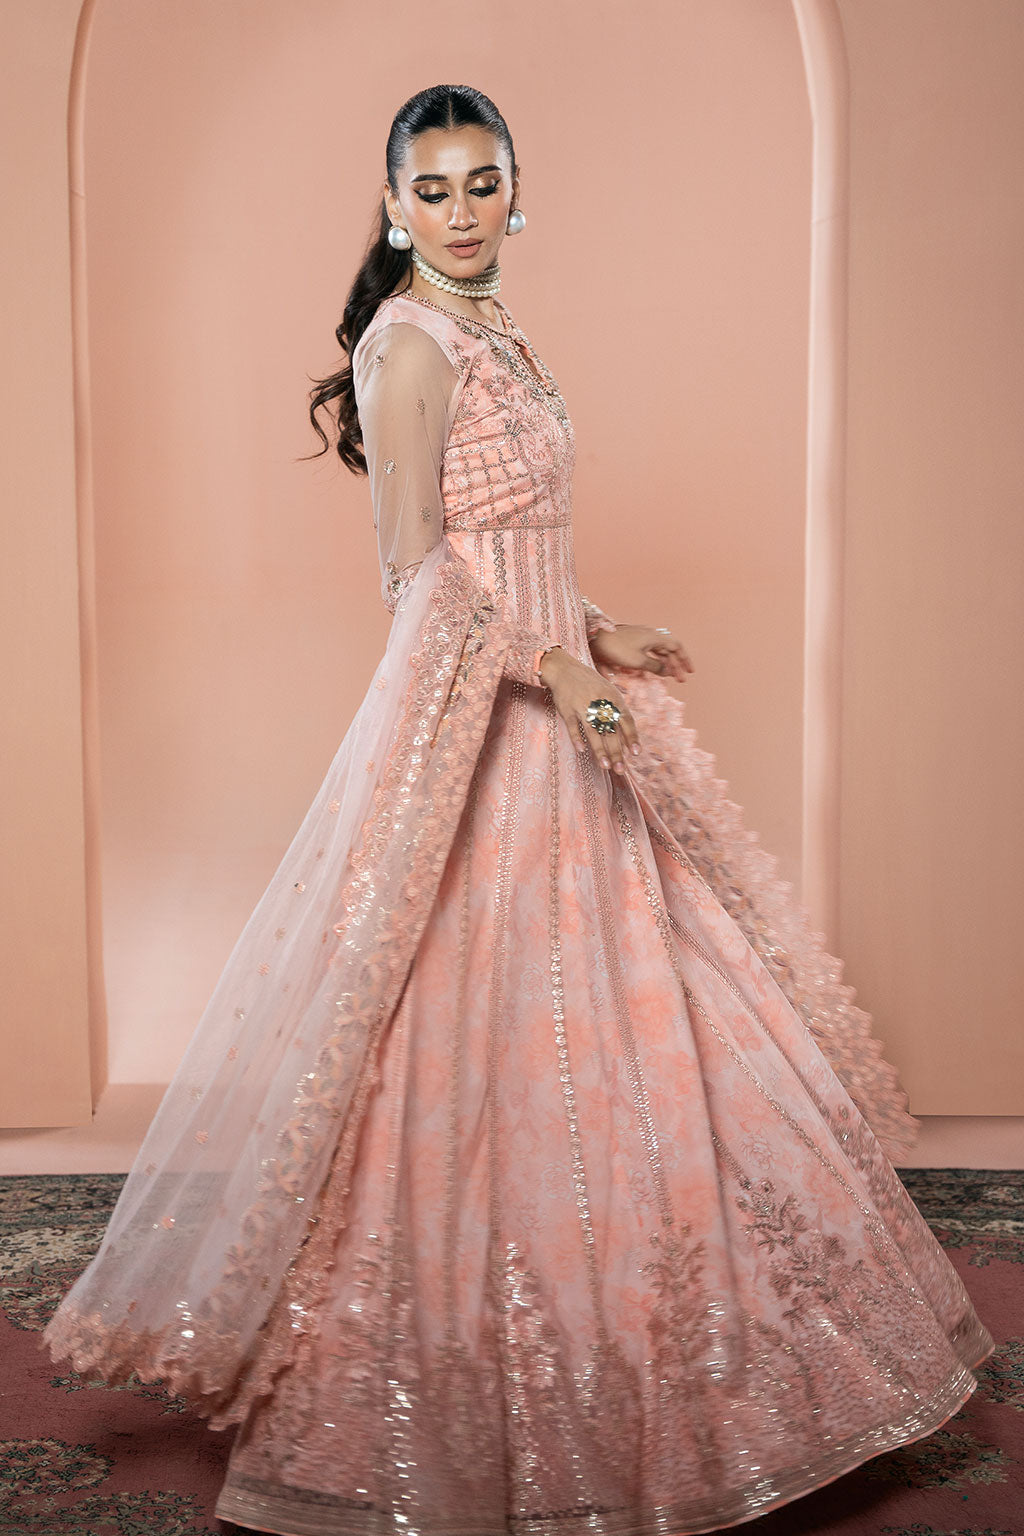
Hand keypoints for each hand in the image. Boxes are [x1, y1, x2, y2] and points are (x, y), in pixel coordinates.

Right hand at [538, 648, 640, 775]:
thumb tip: (628, 739)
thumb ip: (619, 713)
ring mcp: (583, 706)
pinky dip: (576, 738)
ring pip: (593, 731)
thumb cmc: (591, 685)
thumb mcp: (609, 693)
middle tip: (620, 769)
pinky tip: (582, 750)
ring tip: (606, 767)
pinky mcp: (567, 709)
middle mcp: (600, 703)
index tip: (635, 753)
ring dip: (600, 750)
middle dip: (616, 752)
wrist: (566, 670)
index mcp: (613, 699)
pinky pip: (572, 726)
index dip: (631, 737)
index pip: (626, 721)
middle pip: (611, 731)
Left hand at [590, 623, 693, 681]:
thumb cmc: (617, 649)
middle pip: (669, 649)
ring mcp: (641, 637)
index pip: (676, 646)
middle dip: (676, 664)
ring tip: (671, 676)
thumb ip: (655, 667)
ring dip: (667, 663)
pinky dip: (656, 660)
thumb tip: (667, 671)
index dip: (685, 659)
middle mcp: (650, 635)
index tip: (690, 671)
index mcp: (654, 637)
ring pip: (659, 650)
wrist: (595, 638)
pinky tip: (655, 669)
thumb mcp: (638, 661)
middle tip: (681, 680)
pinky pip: (650, 651)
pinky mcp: (632, 641)